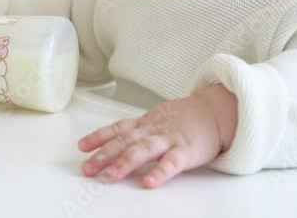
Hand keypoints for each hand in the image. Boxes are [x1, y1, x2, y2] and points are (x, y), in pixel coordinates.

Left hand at [78, 85, 237, 187]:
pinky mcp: (186, 151)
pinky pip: (171, 163)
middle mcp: (153, 130)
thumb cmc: (185, 119)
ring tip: (111, 175)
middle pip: (125, 141)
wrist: (215, 112)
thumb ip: (137, 131)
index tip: (81, 146)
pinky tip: (149, 183)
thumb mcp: (157, 119)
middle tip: (88, 168)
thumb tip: (113, 143)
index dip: (98, 137)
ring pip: (143, 150)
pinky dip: (159, 172)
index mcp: (145, 123)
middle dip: (104, 154)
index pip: (117, 129)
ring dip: (125, 162)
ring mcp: (169, 139)